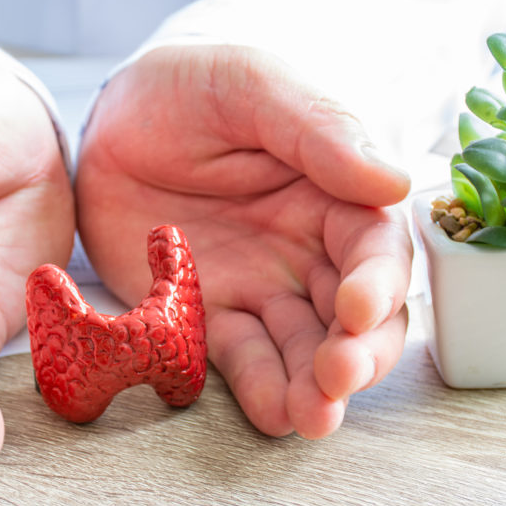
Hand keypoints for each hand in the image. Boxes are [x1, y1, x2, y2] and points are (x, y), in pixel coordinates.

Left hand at [76, 45, 411, 438]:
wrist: (112, 119)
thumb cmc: (191, 89)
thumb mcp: (251, 87)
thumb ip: (318, 129)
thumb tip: (393, 179)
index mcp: (336, 193)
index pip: (376, 247)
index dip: (377, 283)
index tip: (358, 308)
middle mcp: (309, 250)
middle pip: (356, 315)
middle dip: (356, 352)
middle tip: (338, 378)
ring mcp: (260, 288)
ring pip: (305, 349)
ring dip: (315, 388)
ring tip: (312, 418)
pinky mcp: (207, 317)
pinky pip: (242, 359)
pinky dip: (261, 390)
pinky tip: (274, 415)